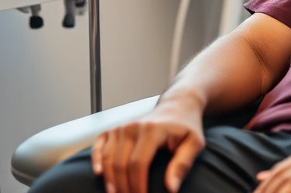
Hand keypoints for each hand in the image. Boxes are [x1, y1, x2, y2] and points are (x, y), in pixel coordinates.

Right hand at [91, 100, 205, 192]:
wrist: (177, 106)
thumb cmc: (186, 127)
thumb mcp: (194, 143)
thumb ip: (183, 164)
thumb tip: (171, 188)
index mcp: (152, 130)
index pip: (138, 163)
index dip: (138, 185)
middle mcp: (132, 127)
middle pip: (120, 164)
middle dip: (123, 187)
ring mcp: (121, 127)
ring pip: (108, 158)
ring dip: (110, 180)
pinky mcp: (114, 130)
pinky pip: (99, 146)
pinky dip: (96, 160)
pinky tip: (100, 175)